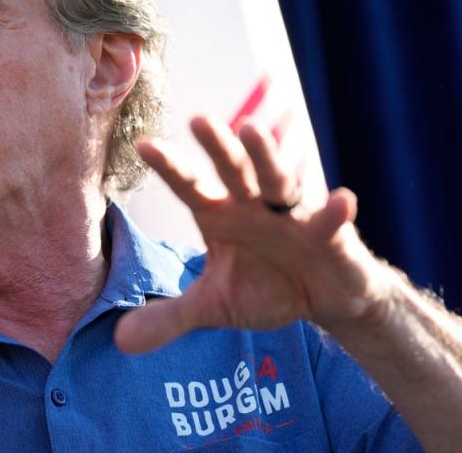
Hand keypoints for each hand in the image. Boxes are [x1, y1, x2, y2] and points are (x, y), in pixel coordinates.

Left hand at [115, 115, 392, 353]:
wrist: (324, 300)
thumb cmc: (265, 288)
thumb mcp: (214, 306)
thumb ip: (170, 317)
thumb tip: (120, 342)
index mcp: (221, 215)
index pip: (190, 188)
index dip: (170, 168)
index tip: (143, 145)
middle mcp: (253, 205)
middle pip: (233, 171)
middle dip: (218, 147)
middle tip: (199, 119)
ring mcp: (293, 215)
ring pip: (278, 182)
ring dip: (267, 158)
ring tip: (252, 130)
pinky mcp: (331, 235)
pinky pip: (332, 222)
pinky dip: (335, 212)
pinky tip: (341, 199)